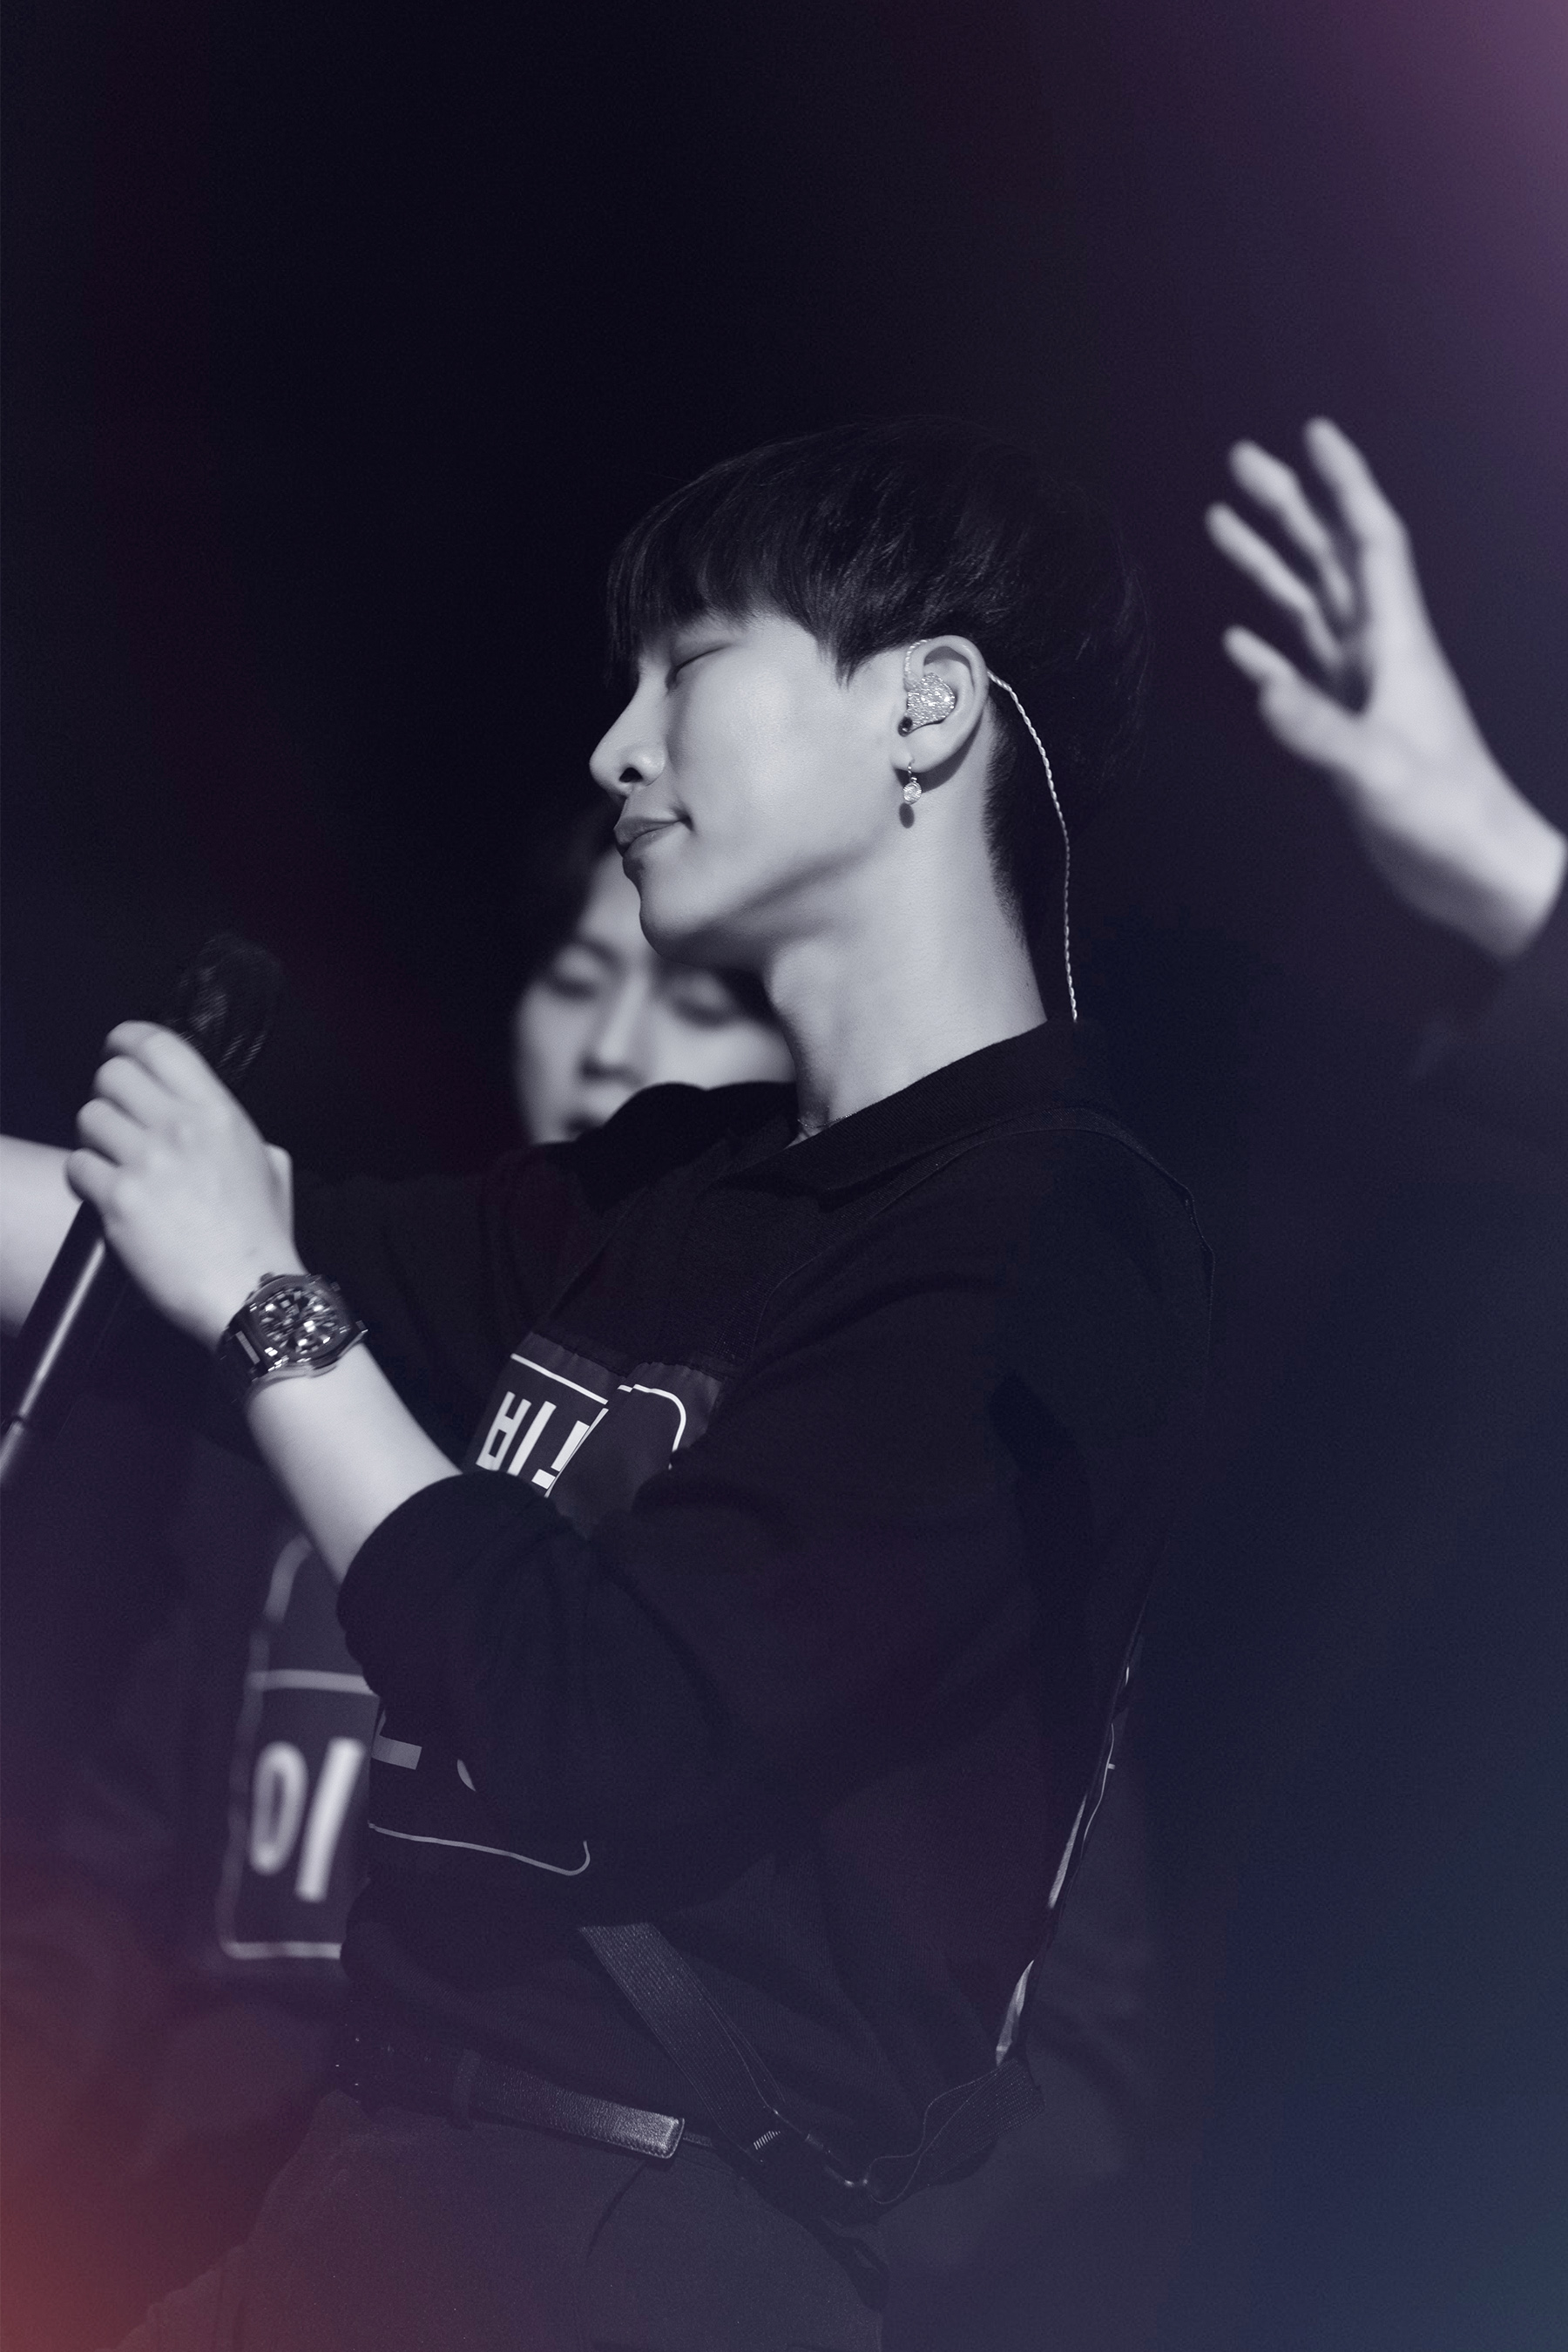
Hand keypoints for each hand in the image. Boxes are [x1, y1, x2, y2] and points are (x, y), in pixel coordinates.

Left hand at [67, 1023, 299, 1346]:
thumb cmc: (262, 1235)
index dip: (127, 1040)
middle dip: (109, 1096)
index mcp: (219, 1112)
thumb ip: (236, 1132)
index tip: (118, 1051)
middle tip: (118, 1121)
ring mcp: (147, 1162)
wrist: (250, 1292)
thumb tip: (209, 1121)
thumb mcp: (271, 1165)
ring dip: (96, 1140)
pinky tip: (107, 1196)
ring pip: (89, 1118)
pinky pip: (78, 1165)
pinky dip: (86, 1180)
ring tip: (114, 1164)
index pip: (158, 1044)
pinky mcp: (118, 1200)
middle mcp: (180, 1127)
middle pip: (112, 1076)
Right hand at [1207, 417, 1564, 959]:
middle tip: (1241, 462)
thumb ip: (1320, 730)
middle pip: (1330, 561)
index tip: (1312, 435)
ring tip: (1222, 524)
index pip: (1370, 543)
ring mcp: (1362, 692)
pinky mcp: (1347, 731)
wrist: (1474, 869)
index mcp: (1395, 647)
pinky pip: (1299, 675)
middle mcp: (1378, 656)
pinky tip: (1238, 642)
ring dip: (1270, 565)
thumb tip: (1261, 685)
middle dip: (1289, 508)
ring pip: (1310, 608)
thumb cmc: (1445, 816)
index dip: (1343, 486)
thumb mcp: (1380, 772)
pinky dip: (1267, 651)